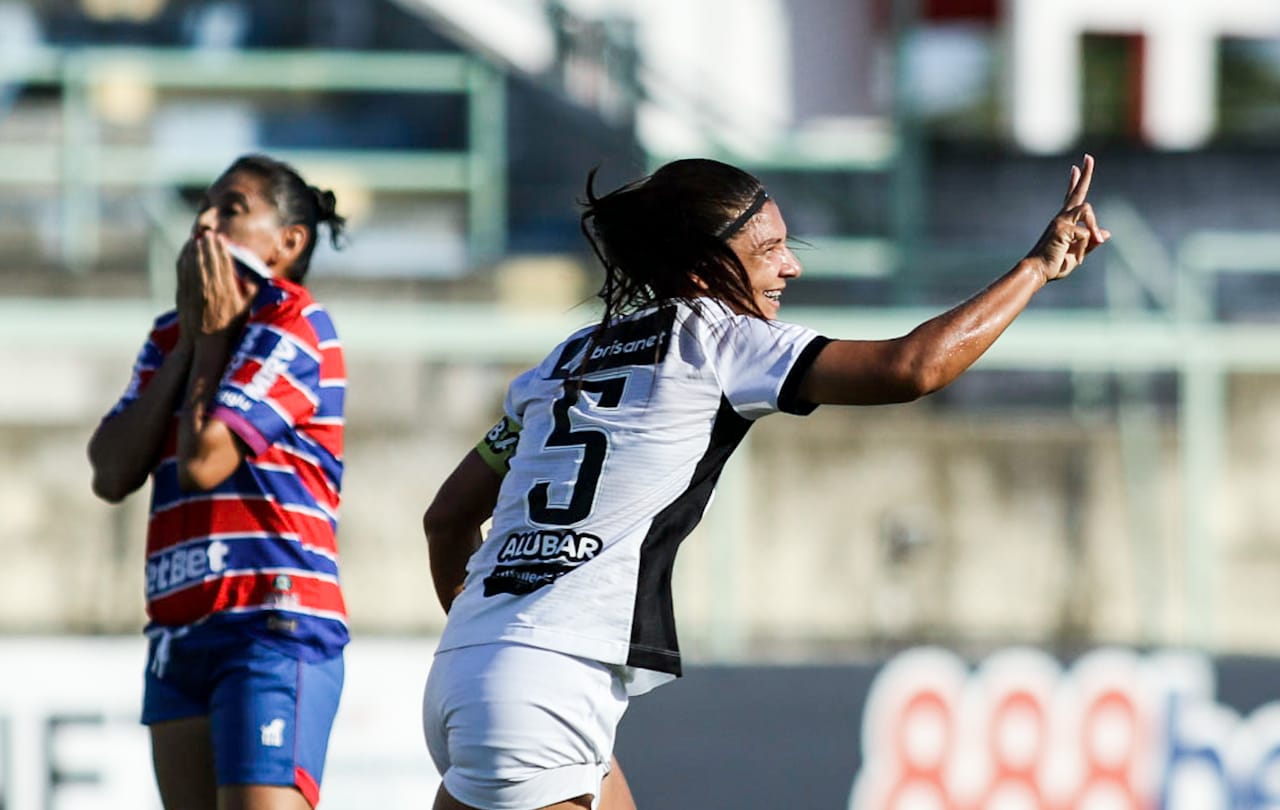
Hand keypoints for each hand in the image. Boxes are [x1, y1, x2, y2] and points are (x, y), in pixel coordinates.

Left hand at [177, 231, 256, 335]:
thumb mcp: (246, 308)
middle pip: (209, 260)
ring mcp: (196, 290)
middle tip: (208, 234)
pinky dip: (184, 260)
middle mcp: (211, 288)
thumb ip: (250, 290)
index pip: (224, 263)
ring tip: (197, 239)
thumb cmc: (230, 326)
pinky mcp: (184, 293)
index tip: (221, 238)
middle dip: (208, 245)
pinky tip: (186, 252)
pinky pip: (183, 272)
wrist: (206, 341)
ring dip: (195, 250)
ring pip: (194, 264)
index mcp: (227, 290)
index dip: (222, 249)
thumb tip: (251, 275)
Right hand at [1025, 154, 1110, 282]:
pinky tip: (1077, 256)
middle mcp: (1061, 218)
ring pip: (1087, 209)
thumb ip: (1091, 243)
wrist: (1037, 271)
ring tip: (1094, 241)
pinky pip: (1085, 231)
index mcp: (1064, 223)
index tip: (1075, 168)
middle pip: (1076, 192)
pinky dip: (1085, 245)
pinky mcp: (1062, 227)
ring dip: (1093, 226)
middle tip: (1088, 157)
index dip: (1074, 183)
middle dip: (1085, 174)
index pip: (1070, 198)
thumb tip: (1106, 233)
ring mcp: (1061, 220)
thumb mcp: (1078, 254)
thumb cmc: (1053, 265)